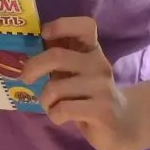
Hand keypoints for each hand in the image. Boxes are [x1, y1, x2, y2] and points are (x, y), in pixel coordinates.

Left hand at [23, 16, 149, 149]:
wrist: (123, 124)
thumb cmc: (88, 94)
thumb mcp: (75, 71)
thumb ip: (58, 58)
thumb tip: (26, 46)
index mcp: (92, 50)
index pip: (85, 25)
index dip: (61, 25)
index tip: (44, 35)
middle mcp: (99, 64)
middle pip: (57, 56)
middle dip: (33, 67)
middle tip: (26, 78)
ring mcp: (102, 87)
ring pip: (56, 88)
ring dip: (45, 99)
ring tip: (50, 105)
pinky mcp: (103, 110)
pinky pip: (63, 108)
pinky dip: (54, 114)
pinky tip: (61, 116)